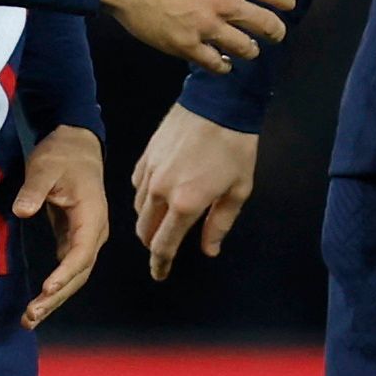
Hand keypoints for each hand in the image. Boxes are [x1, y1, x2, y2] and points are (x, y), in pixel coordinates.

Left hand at [12, 126, 105, 329]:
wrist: (76, 146)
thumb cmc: (61, 155)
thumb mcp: (44, 167)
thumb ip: (34, 189)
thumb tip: (23, 210)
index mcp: (92, 215)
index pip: (81, 252)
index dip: (65, 273)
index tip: (46, 289)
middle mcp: (94, 232)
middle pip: (79, 273)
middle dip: (57, 297)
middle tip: (31, 315)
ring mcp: (86, 237)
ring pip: (75, 276)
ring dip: (55, 298)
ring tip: (31, 318)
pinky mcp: (75, 239)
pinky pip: (68, 269)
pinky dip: (55, 287)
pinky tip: (39, 302)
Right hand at [99, 0, 294, 72]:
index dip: (285, 0)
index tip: (288, 5)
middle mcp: (224, 3)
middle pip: (267, 24)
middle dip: (276, 32)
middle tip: (276, 34)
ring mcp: (207, 27)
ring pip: (246, 49)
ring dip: (250, 51)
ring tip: (248, 51)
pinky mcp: (187, 46)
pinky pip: (216, 64)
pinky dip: (223, 66)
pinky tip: (223, 64)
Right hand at [131, 103, 259, 281]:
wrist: (218, 102)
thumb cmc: (235, 147)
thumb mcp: (238, 190)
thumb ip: (219, 224)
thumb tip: (208, 250)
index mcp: (184, 204)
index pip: (164, 245)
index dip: (160, 264)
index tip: (160, 274)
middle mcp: (160, 191)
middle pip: (145, 230)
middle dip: (153, 244)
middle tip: (165, 248)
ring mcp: (150, 171)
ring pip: (138, 208)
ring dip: (149, 220)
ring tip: (165, 220)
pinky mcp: (146, 154)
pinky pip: (137, 185)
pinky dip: (144, 196)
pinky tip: (157, 193)